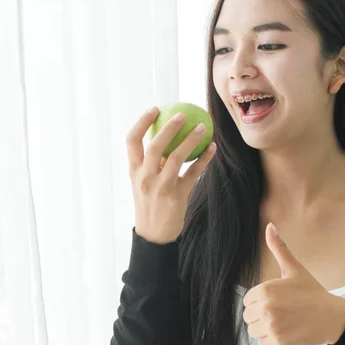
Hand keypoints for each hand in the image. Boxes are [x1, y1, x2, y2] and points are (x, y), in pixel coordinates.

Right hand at [126, 106, 215, 243]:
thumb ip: (150, 162)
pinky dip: (204, 159)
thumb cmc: (150, 202)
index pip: (132, 141)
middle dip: (169, 128)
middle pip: (155, 146)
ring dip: (191, 140)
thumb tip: (165, 134)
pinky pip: (193, 173)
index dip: (142, 122)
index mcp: (134, 171)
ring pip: (176, 158)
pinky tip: (212, 148)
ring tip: (203, 127)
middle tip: (182, 114)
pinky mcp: (177, 196)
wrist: (154, 235)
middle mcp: (145, 178)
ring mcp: (160, 188)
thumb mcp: (142, 182)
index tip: (155, 108)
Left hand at [242, 223, 344, 344]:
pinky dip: (272, 338)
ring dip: (264, 327)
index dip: (259, 300)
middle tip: (279, 310)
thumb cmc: (311, 292)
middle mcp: (265, 309)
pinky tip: (285, 329)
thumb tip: (270, 226)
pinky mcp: (278, 342)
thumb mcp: (294, 268)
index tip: (274, 299)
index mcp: (264, 290)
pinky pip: (263, 342)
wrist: (332, 316)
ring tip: (281, 320)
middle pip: (248, 315)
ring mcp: (272, 327)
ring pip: (253, 330)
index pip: (247, 300)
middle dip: (260, 314)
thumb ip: (278, 248)